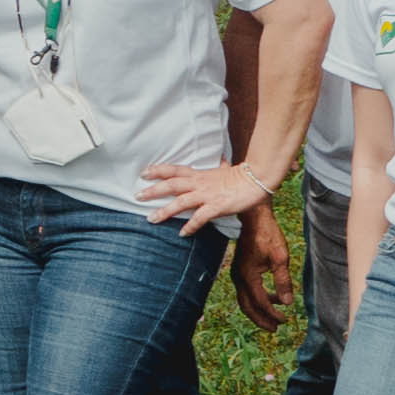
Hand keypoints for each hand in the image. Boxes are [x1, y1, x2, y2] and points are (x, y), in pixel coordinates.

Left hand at [138, 160, 272, 233]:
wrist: (256, 180)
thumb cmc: (240, 176)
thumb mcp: (224, 169)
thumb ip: (217, 167)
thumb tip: (220, 160)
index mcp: (199, 174)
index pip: (174, 170)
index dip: (158, 170)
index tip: (144, 172)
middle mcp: (199, 183)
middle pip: (171, 185)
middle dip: (153, 190)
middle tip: (137, 196)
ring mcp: (207, 195)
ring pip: (180, 202)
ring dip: (164, 211)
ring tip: (151, 219)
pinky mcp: (216, 206)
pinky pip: (200, 217)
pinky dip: (190, 226)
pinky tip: (182, 233)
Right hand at [231, 198, 294, 330]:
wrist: (253, 217)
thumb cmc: (268, 234)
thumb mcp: (280, 257)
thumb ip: (283, 281)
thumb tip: (287, 303)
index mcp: (248, 276)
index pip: (260, 302)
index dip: (272, 313)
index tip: (285, 319)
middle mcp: (239, 277)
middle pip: (247, 307)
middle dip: (261, 319)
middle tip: (275, 328)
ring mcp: (237, 273)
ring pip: (245, 300)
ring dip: (259, 311)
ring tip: (275, 317)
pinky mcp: (240, 269)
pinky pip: (246, 291)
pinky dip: (257, 299)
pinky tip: (271, 297)